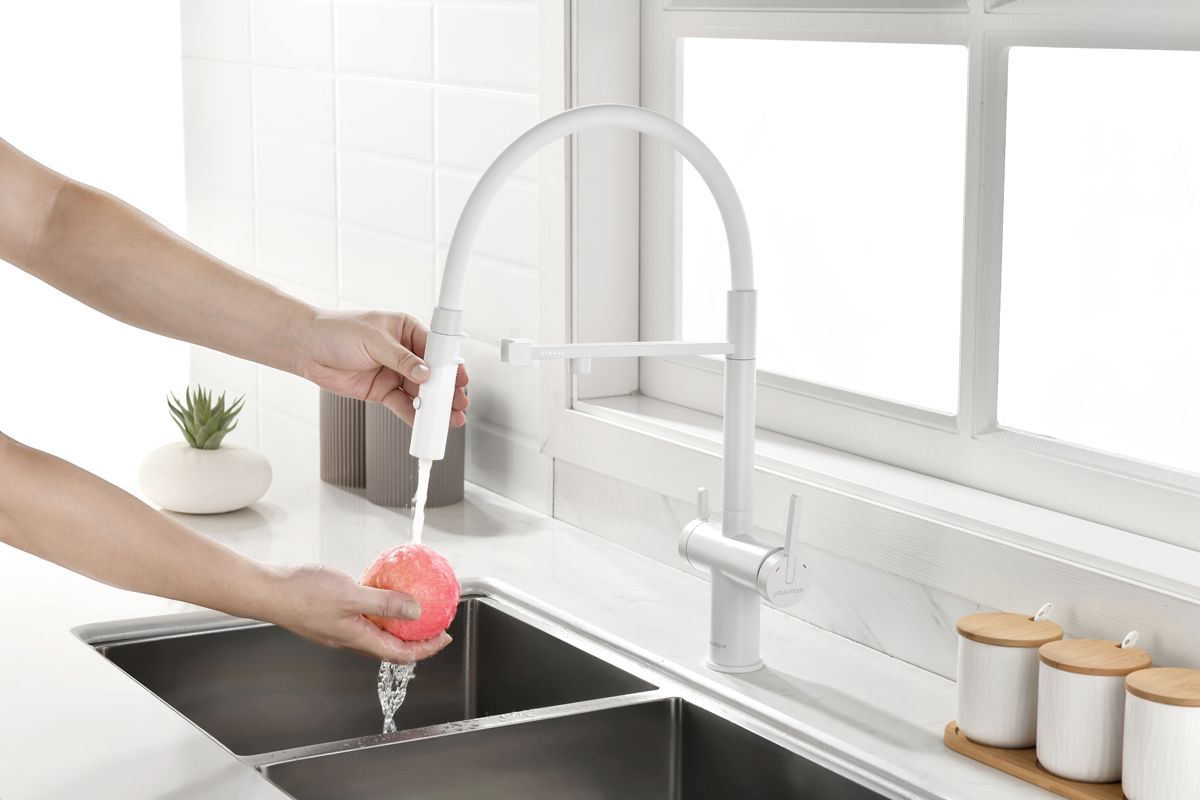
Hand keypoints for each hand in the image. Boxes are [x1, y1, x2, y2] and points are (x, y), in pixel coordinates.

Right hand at [264, 563, 451, 663]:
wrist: (267, 591)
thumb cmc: (302, 594)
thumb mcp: (351, 595)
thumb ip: (384, 604)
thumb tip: (416, 612)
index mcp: (358, 639)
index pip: (401, 654)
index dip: (427, 648)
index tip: (445, 636)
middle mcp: (350, 638)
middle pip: (392, 646)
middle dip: (417, 638)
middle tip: (434, 622)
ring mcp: (339, 628)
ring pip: (377, 632)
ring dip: (398, 624)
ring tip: (414, 607)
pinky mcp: (331, 616)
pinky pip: (363, 617)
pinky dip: (378, 609)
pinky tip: (381, 591)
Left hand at [296, 311, 468, 426]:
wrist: (306, 348)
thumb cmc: (335, 331)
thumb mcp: (373, 339)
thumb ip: (401, 359)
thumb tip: (424, 372)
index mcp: (406, 330)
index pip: (436, 349)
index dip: (449, 365)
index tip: (459, 379)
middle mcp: (404, 353)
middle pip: (432, 374)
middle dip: (446, 390)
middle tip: (458, 404)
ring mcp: (394, 373)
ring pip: (420, 393)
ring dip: (433, 407)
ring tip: (446, 418)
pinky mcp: (382, 391)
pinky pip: (403, 405)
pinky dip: (414, 416)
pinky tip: (423, 423)